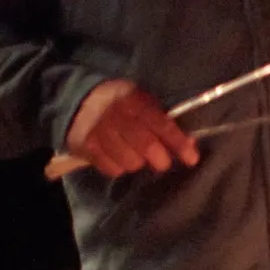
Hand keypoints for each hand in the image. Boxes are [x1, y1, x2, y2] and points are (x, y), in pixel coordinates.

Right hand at [65, 80, 198, 176]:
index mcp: (135, 101)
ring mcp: (99, 132)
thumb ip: (164, 121)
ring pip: (131, 162)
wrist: (77, 101)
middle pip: (147, 147)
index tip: (192, 158)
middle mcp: (117, 115)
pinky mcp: (86, 147)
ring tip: (133, 153)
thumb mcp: (142, 102)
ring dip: (137, 162)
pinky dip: (118, 167)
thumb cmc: (120, 105)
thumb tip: (190, 143)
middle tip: (161, 161)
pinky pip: (112, 169)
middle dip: (161, 160)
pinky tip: (116, 155)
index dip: (179, 144)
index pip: (162, 124)